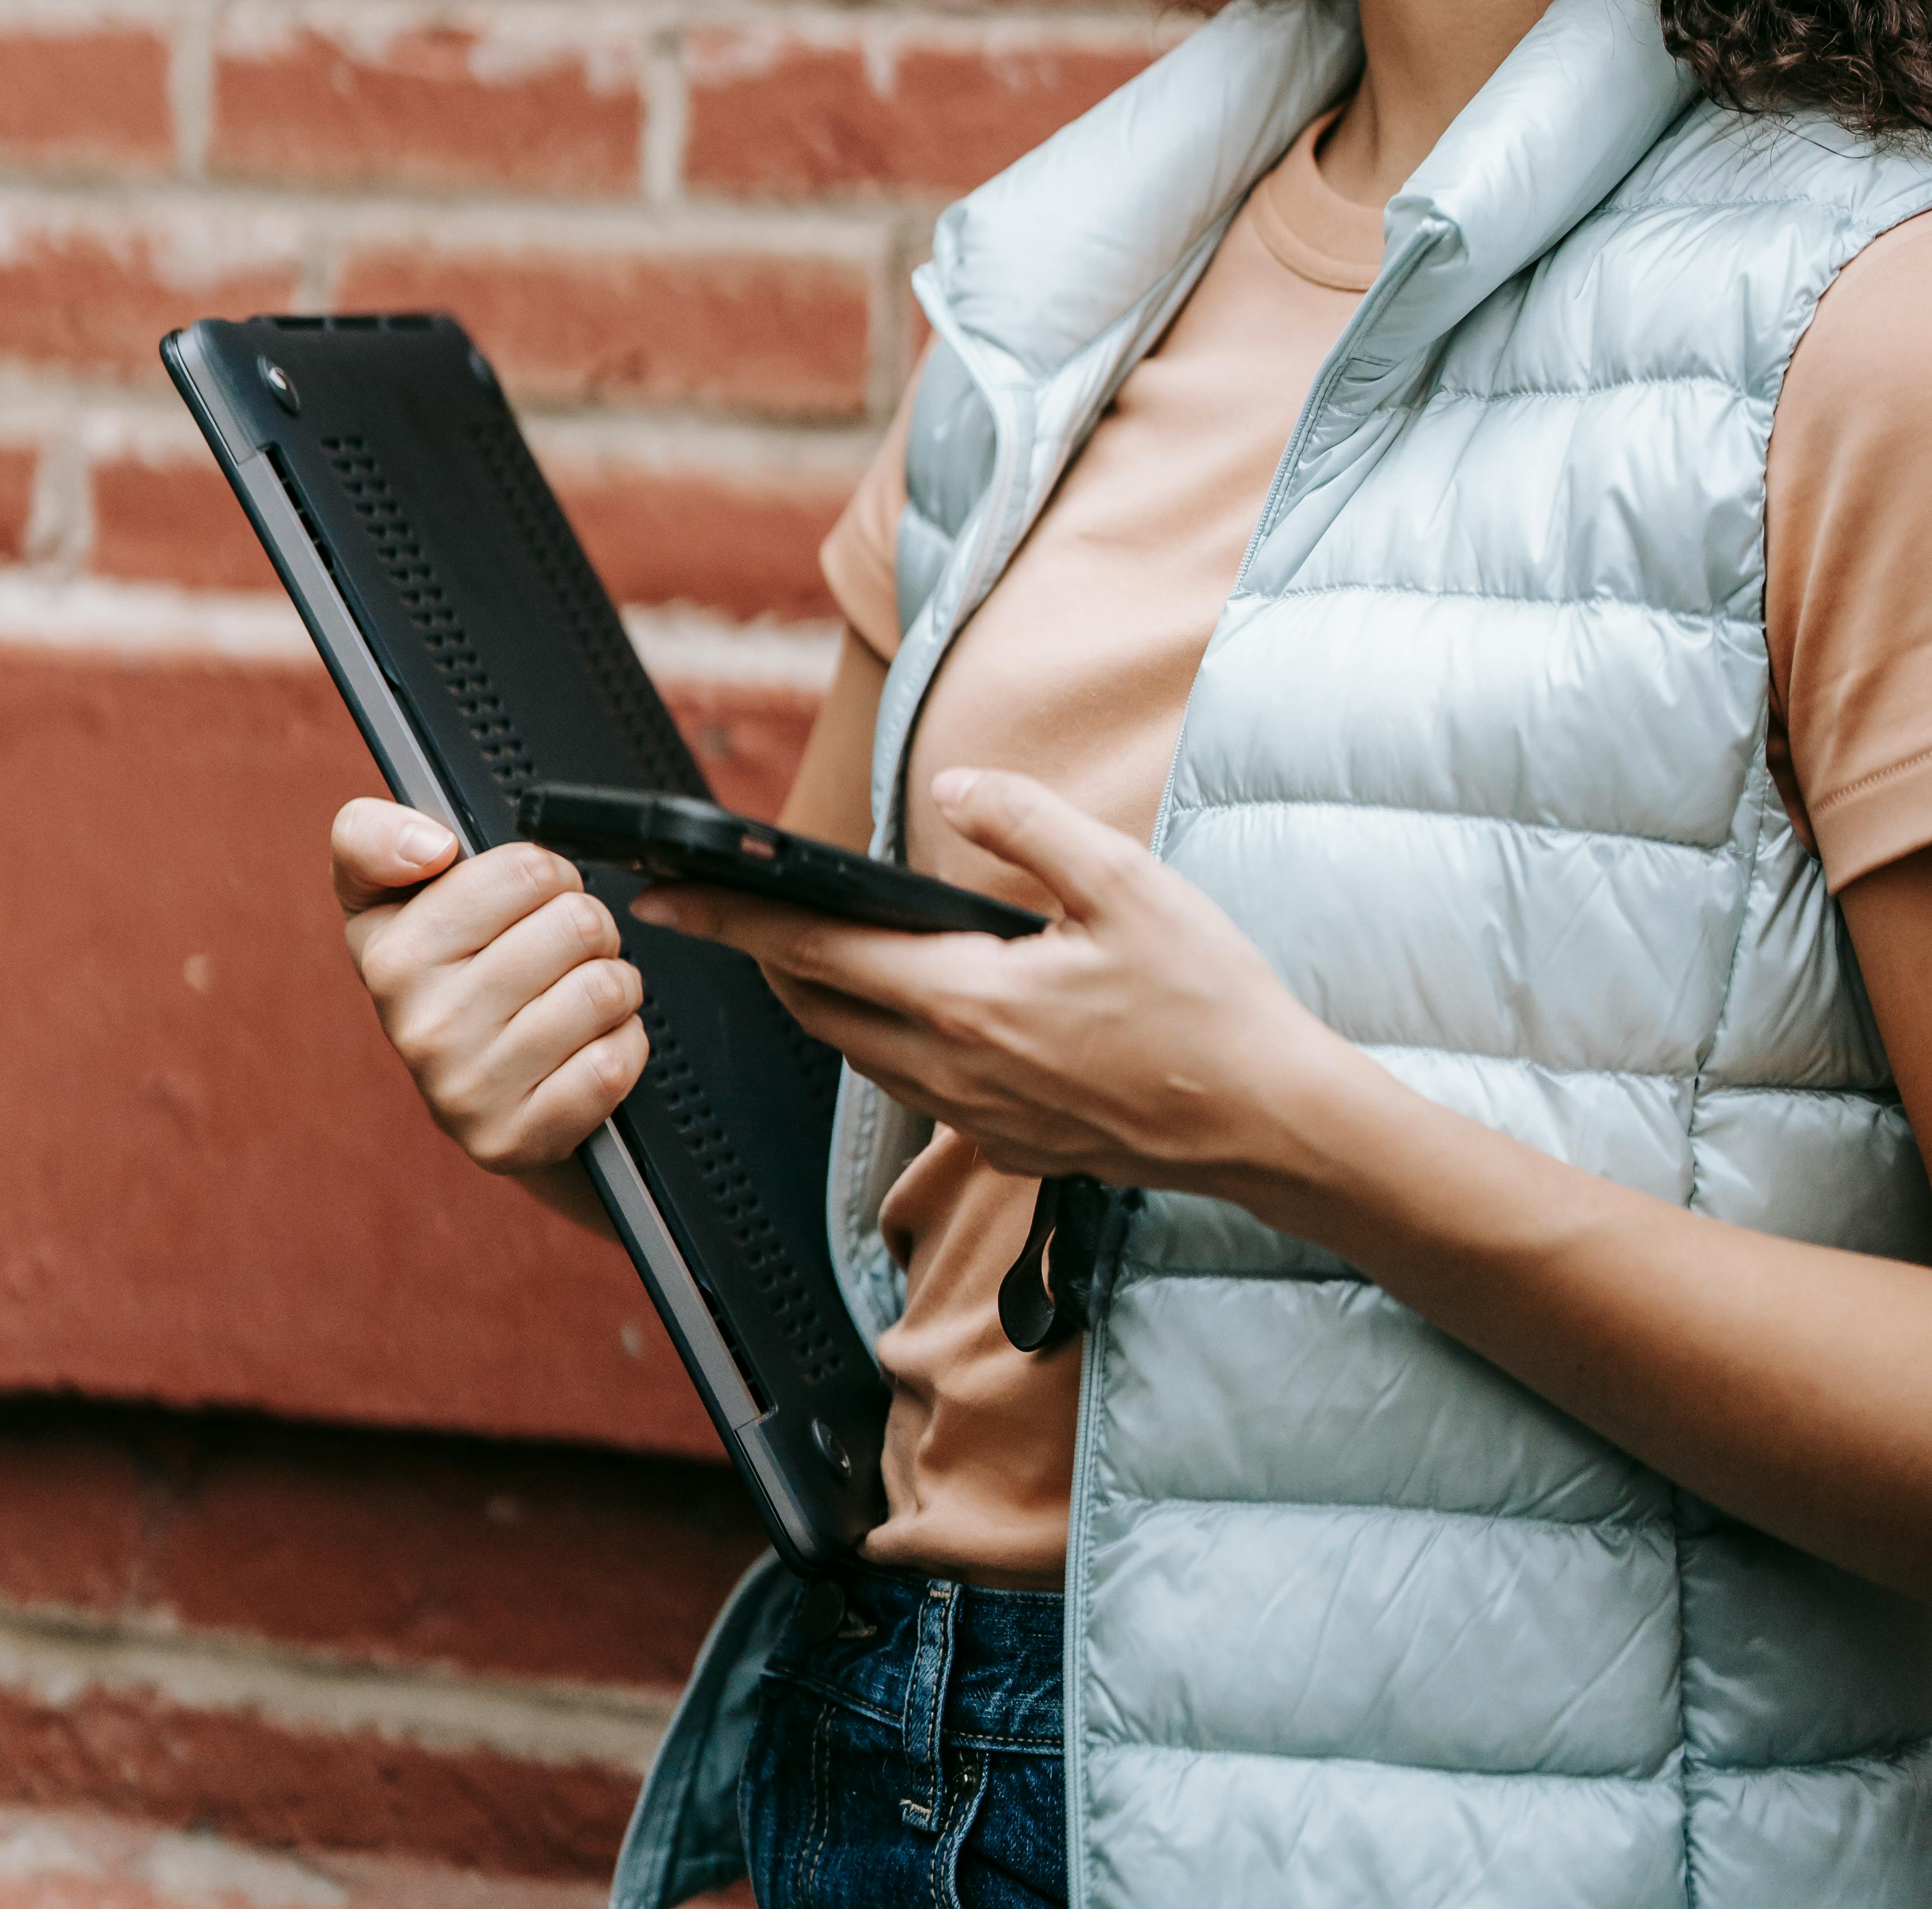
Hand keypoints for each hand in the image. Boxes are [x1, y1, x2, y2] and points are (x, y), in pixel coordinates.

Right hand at [331, 797, 647, 1173]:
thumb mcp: (393, 893)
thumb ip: (377, 836)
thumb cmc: (449, 970)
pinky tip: (586, 1046)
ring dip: (613, 983)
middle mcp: (416, 1027)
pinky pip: (615, 1063)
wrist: (478, 1089)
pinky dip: (622, 1043)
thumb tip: (430, 846)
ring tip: (577, 994)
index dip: (547, 873)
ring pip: (605, 989)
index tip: (528, 895)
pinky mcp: (514, 1140)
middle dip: (588, 926)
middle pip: (578, 924)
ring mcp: (465, 1090)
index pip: (527, 870)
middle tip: (563, 950)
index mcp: (386, 953)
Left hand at [632, 768, 1347, 1196]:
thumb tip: (953, 788)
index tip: (665, 898)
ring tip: (806, 949)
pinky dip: (886, 1042)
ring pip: (860, 1054)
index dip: (730, 919)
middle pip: (817, 1010)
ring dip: (821, 1001)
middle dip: (762, 957)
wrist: (1266, 1121)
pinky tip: (918, 1009)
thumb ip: (1026, 825)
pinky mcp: (1010, 1143)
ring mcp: (978, 1118)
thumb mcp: (1124, 882)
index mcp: (968, 1000)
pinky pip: (915, 1088)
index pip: (814, 950)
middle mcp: (953, 1069)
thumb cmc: (1207, 1000)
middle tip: (723, 912)